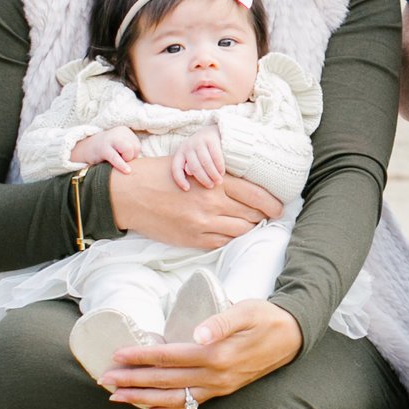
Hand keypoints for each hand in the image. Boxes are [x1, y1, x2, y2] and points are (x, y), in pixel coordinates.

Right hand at [74, 125, 139, 171]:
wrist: (83, 149)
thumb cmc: (105, 152)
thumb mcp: (119, 147)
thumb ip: (130, 152)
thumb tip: (145, 166)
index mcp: (125, 131)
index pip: (138, 146)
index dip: (132, 156)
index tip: (120, 157)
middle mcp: (119, 132)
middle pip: (135, 149)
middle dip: (129, 158)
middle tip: (117, 159)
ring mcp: (110, 139)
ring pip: (129, 151)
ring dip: (125, 160)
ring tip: (115, 161)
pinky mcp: (103, 148)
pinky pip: (116, 158)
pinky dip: (122, 165)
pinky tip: (127, 171)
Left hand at [100, 299, 302, 408]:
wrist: (293, 337)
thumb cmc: (266, 317)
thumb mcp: (247, 310)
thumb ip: (222, 320)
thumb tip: (200, 332)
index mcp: (217, 354)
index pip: (170, 356)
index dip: (142, 356)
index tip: (117, 355)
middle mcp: (215, 376)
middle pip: (165, 380)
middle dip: (133, 381)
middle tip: (104, 380)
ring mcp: (218, 387)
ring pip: (173, 398)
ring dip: (142, 399)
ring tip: (117, 398)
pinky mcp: (221, 391)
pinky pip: (190, 406)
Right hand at [107, 169, 279, 249]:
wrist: (129, 193)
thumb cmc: (161, 175)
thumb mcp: (194, 165)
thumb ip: (219, 177)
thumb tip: (246, 188)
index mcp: (216, 181)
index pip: (257, 195)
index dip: (273, 203)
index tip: (279, 207)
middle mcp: (212, 203)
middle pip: (252, 215)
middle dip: (263, 216)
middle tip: (268, 216)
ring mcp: (202, 223)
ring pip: (240, 231)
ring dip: (248, 228)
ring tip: (250, 224)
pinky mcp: (192, 239)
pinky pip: (222, 243)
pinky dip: (230, 238)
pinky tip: (230, 232)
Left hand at [170, 123, 225, 189]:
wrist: (211, 132)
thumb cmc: (200, 151)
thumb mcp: (191, 158)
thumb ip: (190, 166)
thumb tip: (190, 174)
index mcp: (180, 153)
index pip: (176, 168)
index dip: (180, 180)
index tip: (187, 189)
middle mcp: (188, 146)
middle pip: (194, 167)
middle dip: (203, 179)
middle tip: (210, 186)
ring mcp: (199, 142)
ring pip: (206, 162)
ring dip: (213, 174)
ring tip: (218, 181)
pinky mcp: (211, 139)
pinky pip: (216, 156)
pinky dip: (219, 166)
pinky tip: (222, 172)